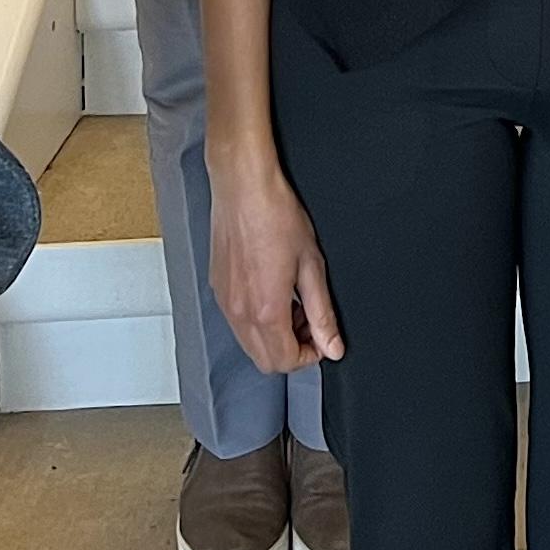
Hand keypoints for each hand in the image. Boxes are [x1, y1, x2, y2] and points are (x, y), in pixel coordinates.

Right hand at [210, 154, 344, 372]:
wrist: (244, 187)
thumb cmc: (276, 216)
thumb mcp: (311, 266)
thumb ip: (322, 313)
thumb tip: (332, 346)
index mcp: (266, 310)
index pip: (284, 362)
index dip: (308, 356)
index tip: (320, 338)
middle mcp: (239, 312)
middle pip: (264, 360)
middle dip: (290, 350)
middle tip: (308, 322)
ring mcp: (224, 301)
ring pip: (249, 344)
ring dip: (273, 336)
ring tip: (291, 302)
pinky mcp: (216, 288)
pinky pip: (236, 323)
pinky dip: (256, 320)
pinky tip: (271, 291)